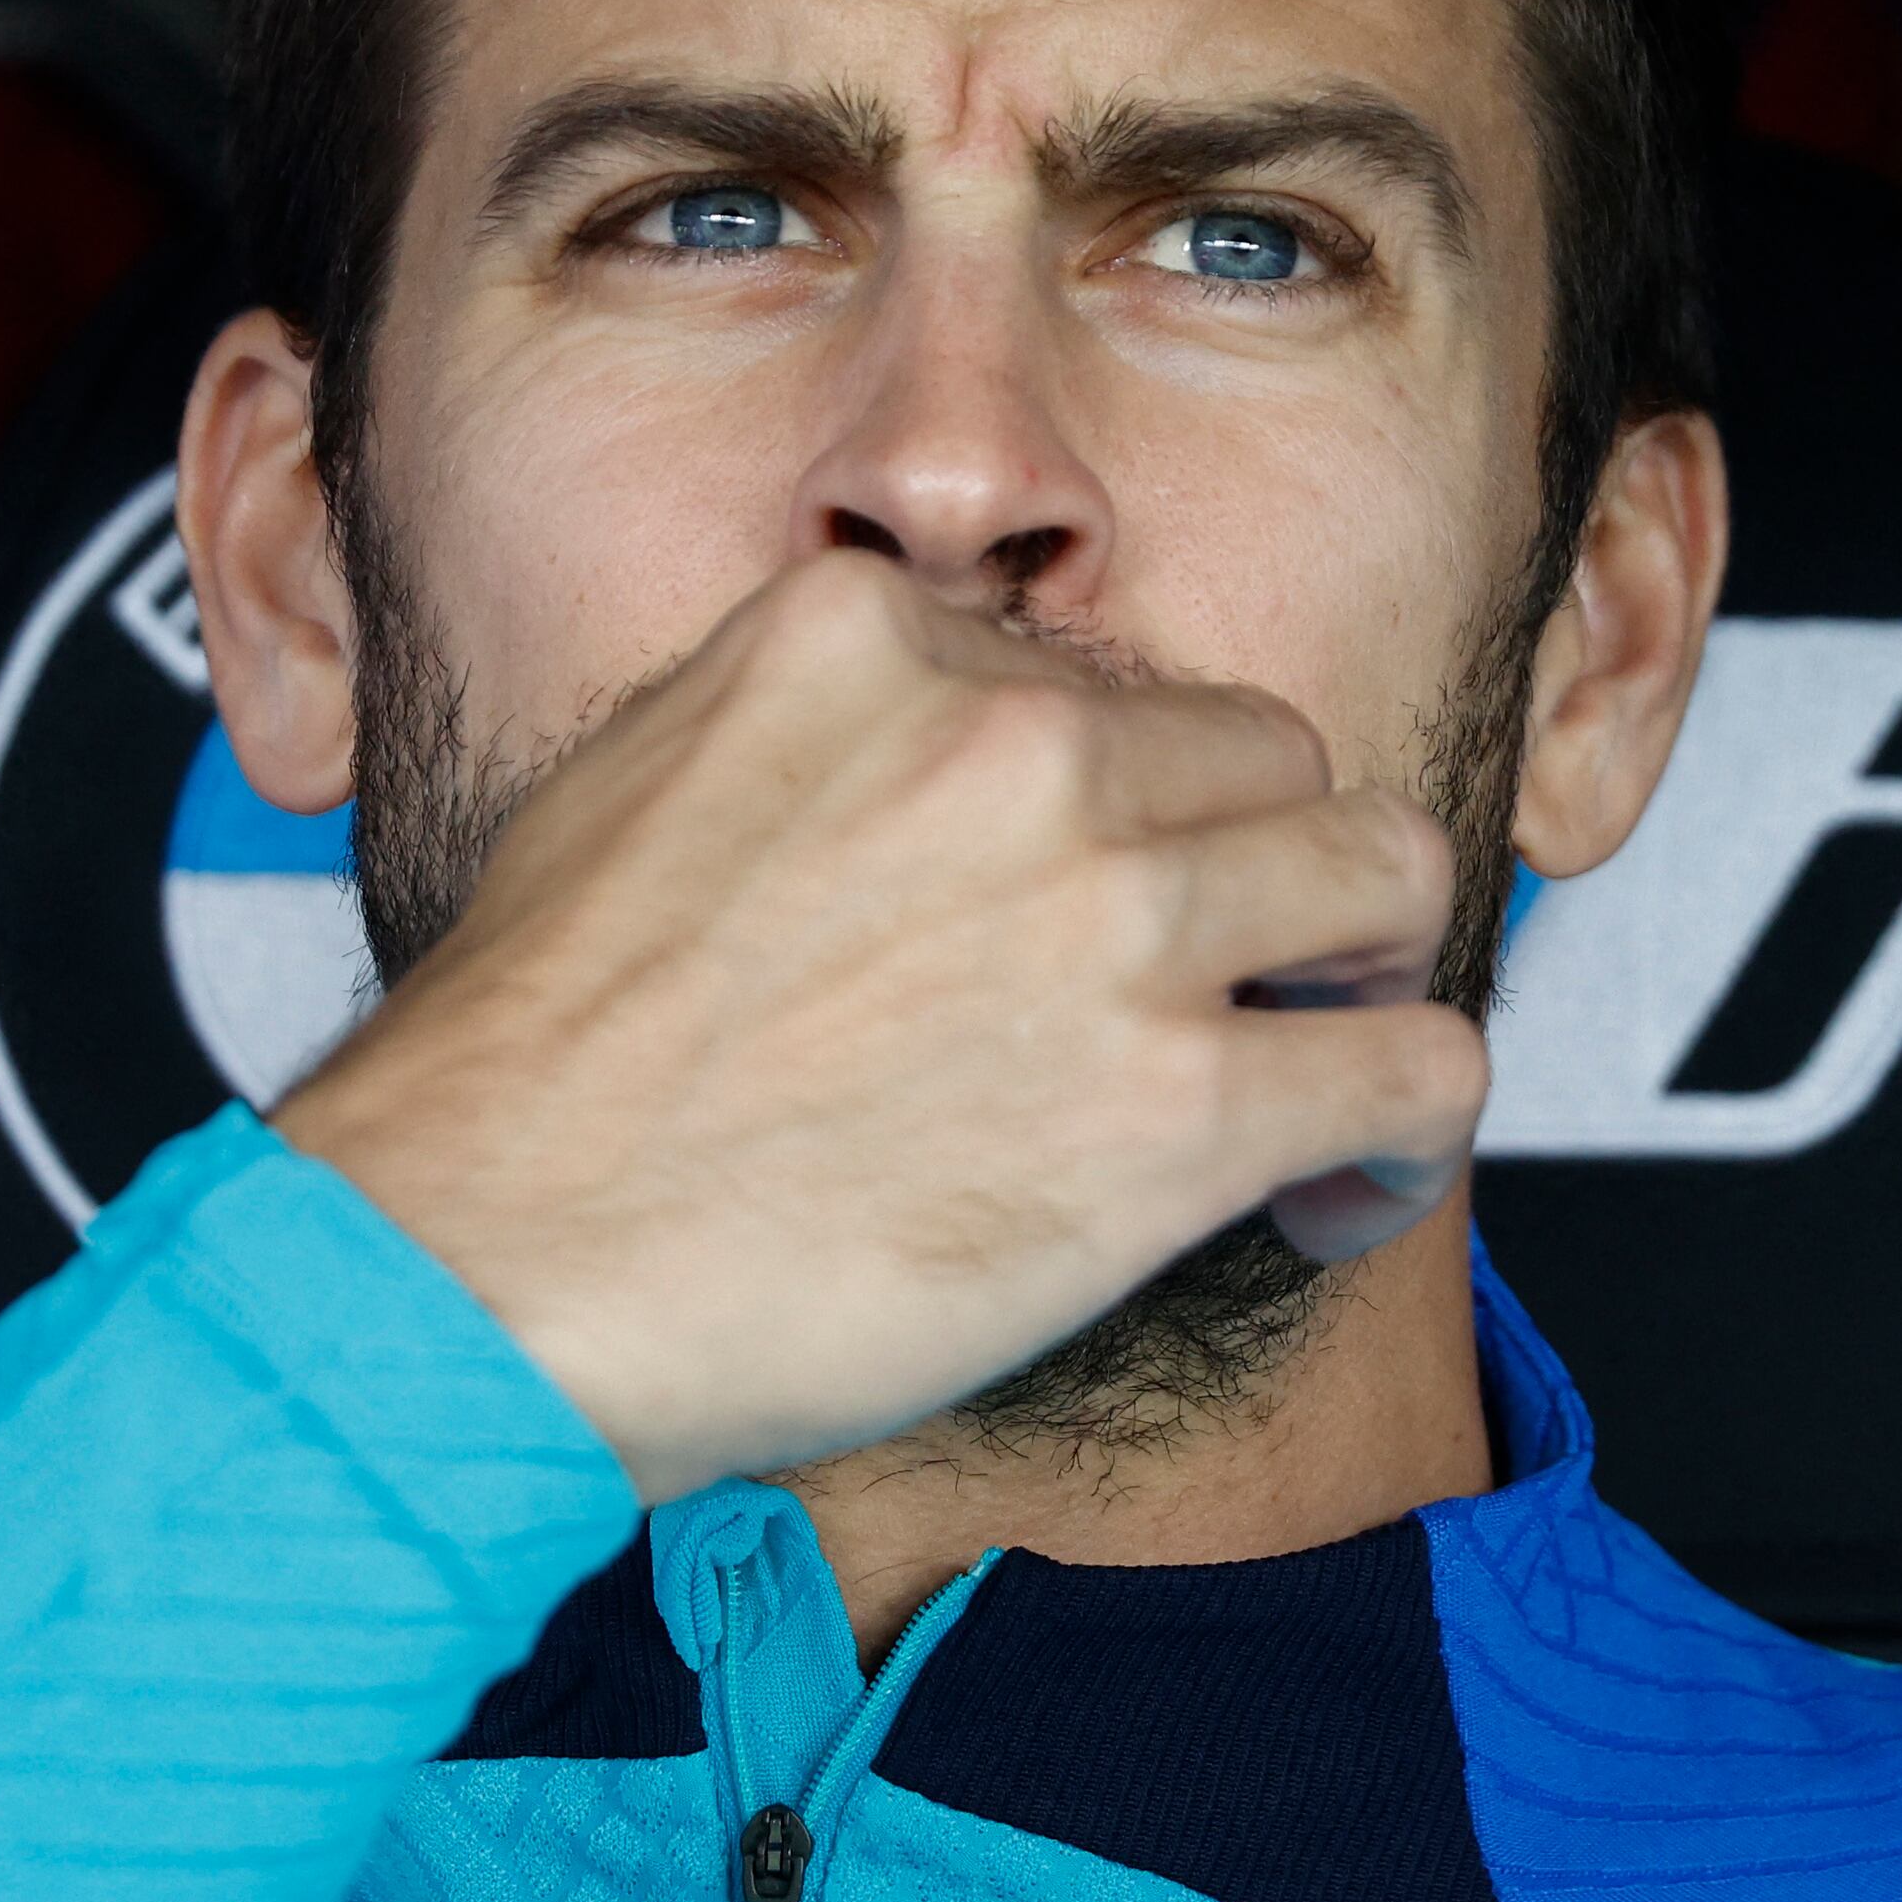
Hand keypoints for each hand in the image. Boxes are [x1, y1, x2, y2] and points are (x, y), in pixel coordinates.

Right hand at [273, 551, 1485, 1502]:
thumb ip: (804, 730)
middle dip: (1256, 866)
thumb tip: (900, 748)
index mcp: (882, 646)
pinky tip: (1346, 1185)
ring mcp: (1117, 922)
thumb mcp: (638, 778)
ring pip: (1389, 872)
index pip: (1099, 683)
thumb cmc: (526, 1064)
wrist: (480, 1255)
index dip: (1113, 805)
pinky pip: (1421, 1068)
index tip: (1089, 903)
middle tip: (1228, 980)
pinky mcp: (1182, 1110)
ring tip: (1316, 1057)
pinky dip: (1410, 1128)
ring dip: (1363, 967)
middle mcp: (1024, 748)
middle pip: (1270, 757)